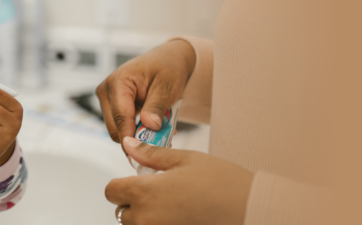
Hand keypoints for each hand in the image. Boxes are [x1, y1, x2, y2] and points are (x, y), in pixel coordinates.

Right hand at [96, 39, 195, 144]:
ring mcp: (108, 98)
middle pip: (115, 128)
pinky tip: (154, 126)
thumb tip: (148, 126)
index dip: (131, 138)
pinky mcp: (112, 105)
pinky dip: (138, 130)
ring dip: (138, 134)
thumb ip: (156, 107)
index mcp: (118, 82)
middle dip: (137, 138)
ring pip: (118, 129)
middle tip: (161, 141)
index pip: (120, 117)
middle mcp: (107, 90)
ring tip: (161, 131)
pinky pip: (122, 125)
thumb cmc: (167, 68)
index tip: (143, 154)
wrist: (167, 60)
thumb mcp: (167, 86)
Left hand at [105, 137, 252, 224]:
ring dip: (146, 217)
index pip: (111, 191)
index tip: (137, 181)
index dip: (121, 184)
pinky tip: (179, 215)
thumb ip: (150, 155)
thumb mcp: (185, 159)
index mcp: (144, 192)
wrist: (250, 209)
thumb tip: (129, 145)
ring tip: (172, 205)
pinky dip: (161, 223)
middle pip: (122, 212)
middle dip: (134, 202)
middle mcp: (146, 218)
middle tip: (160, 193)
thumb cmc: (222, 183)